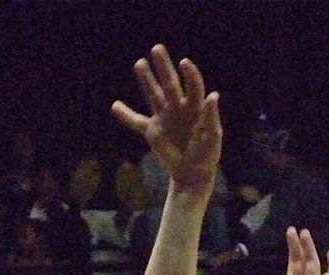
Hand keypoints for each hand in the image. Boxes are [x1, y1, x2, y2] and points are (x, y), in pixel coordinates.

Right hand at [111, 45, 220, 195]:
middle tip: (157, 48)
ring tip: (140, 63)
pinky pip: (136, 121)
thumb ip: (212, 116)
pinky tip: (115, 106)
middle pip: (170, 83)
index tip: (183, 63)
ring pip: (153, 94)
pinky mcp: (152, 132)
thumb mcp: (213, 137)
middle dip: (163, 66)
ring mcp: (164, 117)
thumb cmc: (207, 154)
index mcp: (195, 107)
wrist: (193, 173)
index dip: (190, 74)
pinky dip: (125, 115)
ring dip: (146, 79)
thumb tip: (213, 95)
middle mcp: (178, 107)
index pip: (192, 85)